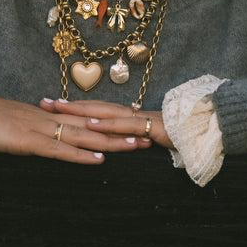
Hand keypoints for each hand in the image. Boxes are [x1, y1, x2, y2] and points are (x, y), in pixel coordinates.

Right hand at [0, 82, 154, 164]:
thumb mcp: (2, 126)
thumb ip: (21, 130)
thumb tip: (33, 139)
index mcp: (39, 115)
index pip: (79, 119)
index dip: (105, 124)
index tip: (128, 127)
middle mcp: (43, 118)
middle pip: (88, 125)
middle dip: (118, 131)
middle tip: (145, 136)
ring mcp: (35, 128)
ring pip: (80, 136)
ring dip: (109, 142)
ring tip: (134, 147)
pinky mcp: (24, 141)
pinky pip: (57, 149)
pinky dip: (80, 155)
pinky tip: (98, 160)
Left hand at [41, 97, 171, 150]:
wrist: (204, 130)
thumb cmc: (175, 136)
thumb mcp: (144, 140)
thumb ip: (127, 139)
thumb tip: (110, 145)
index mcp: (124, 117)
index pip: (93, 110)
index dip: (71, 107)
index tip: (48, 104)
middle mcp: (128, 114)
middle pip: (92, 106)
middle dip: (67, 104)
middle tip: (42, 101)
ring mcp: (137, 119)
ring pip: (103, 112)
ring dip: (79, 110)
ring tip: (58, 108)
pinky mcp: (148, 127)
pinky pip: (123, 125)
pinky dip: (106, 123)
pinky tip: (89, 123)